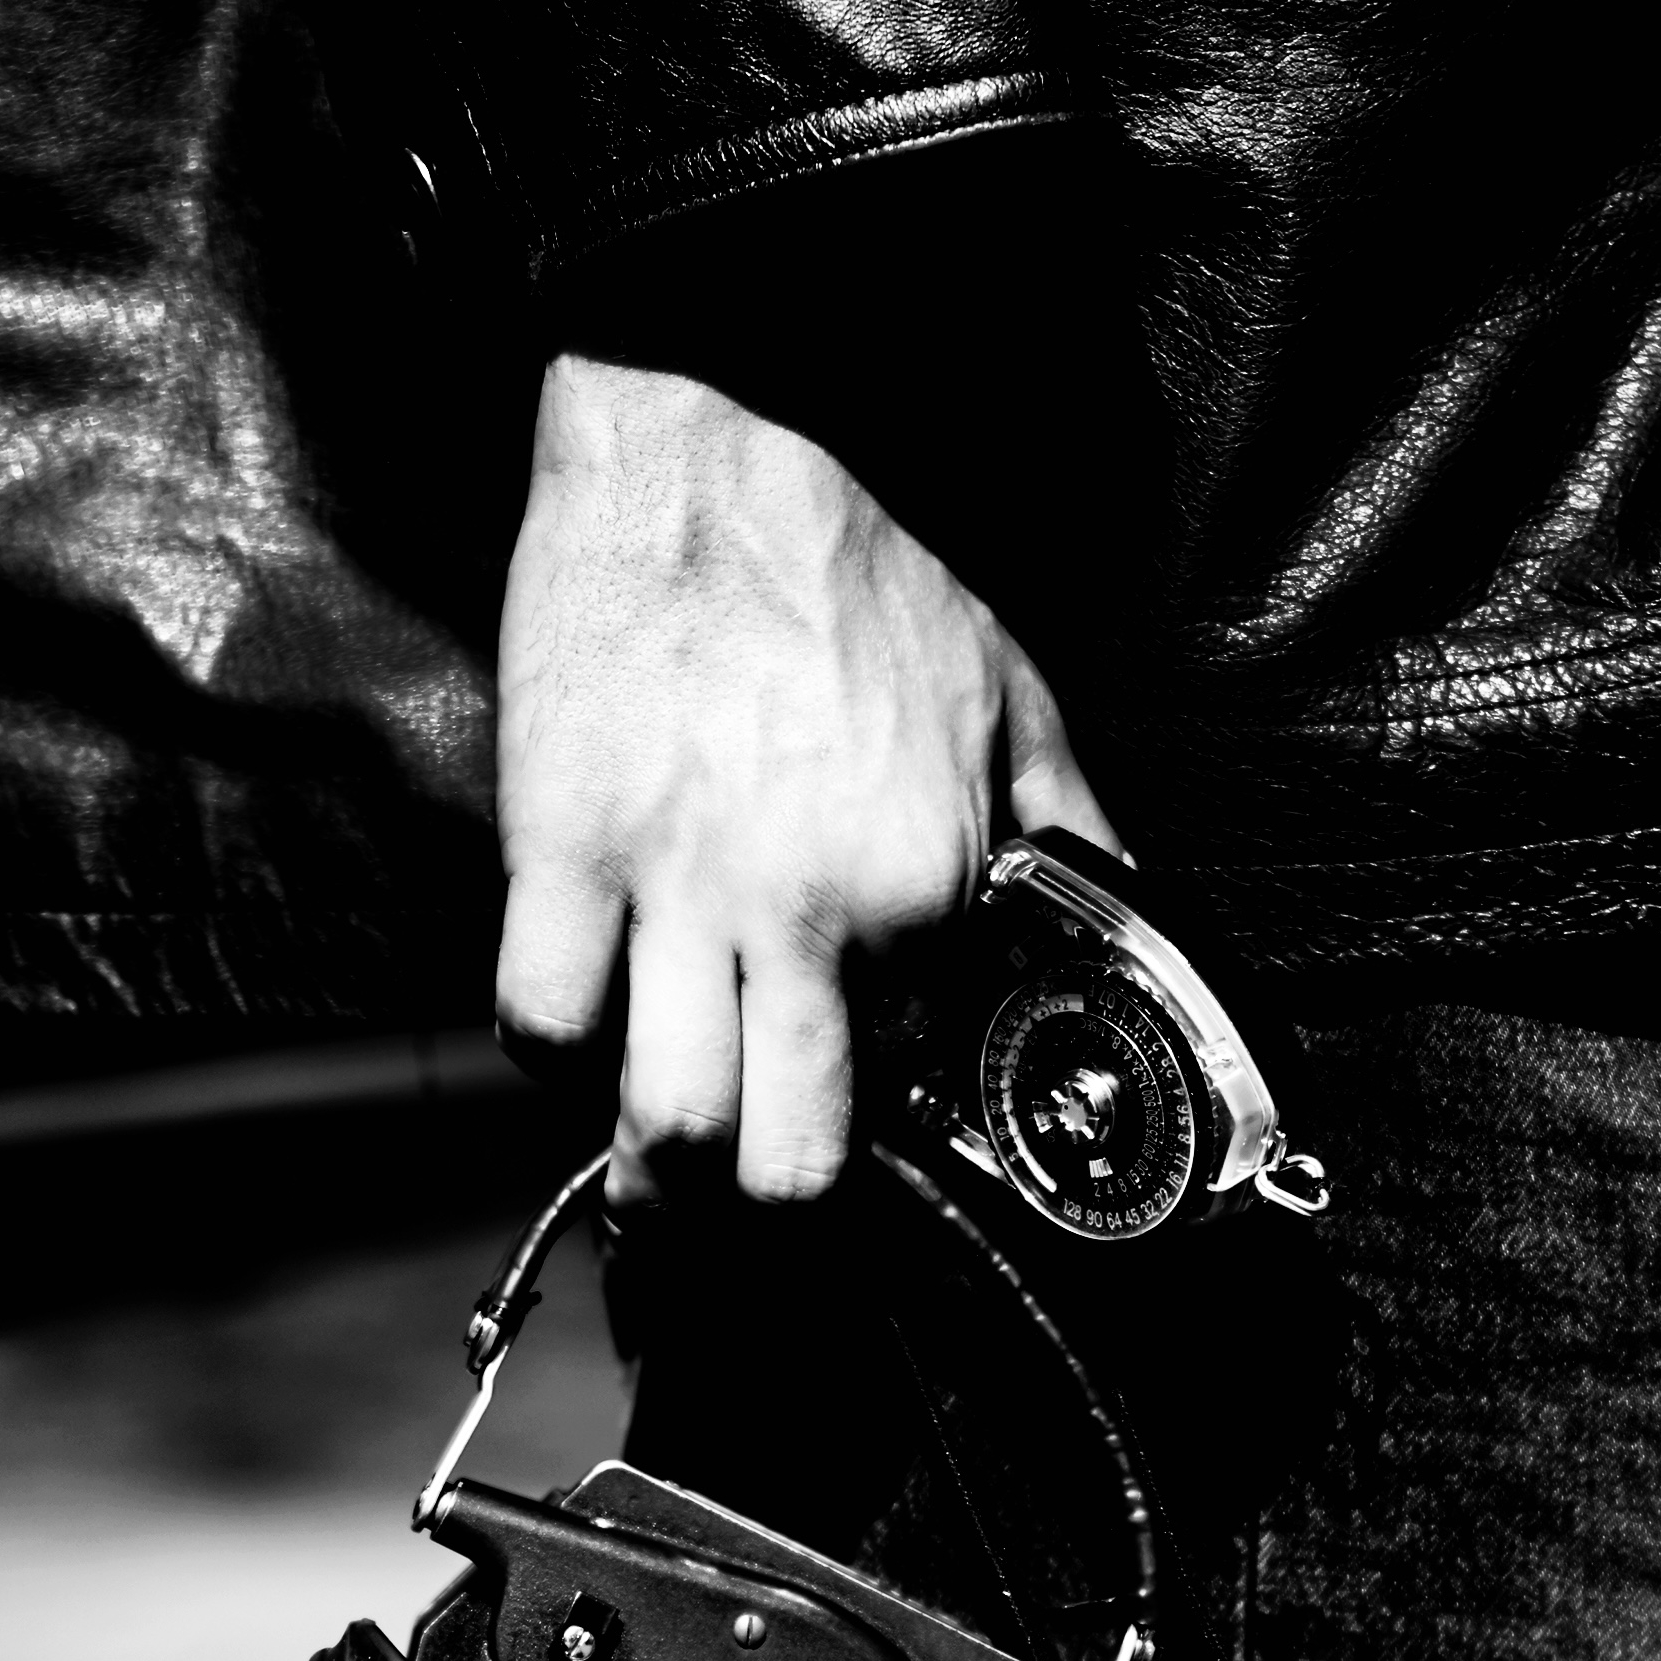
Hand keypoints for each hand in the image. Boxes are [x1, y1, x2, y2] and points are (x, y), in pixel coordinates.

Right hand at [493, 357, 1120, 1202]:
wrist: (710, 437)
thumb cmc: (859, 567)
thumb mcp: (1012, 694)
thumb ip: (1070, 828)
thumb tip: (1119, 910)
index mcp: (923, 891)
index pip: (903, 1090)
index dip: (874, 1137)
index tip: (848, 1142)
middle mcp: (806, 915)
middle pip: (782, 1162)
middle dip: (760, 1223)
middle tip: (741, 1219)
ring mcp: (676, 889)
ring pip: (663, 1119)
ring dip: (653, 1178)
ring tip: (653, 1185)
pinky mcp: (561, 847)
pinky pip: (541, 1018)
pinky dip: (551, 1060)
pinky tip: (576, 1042)